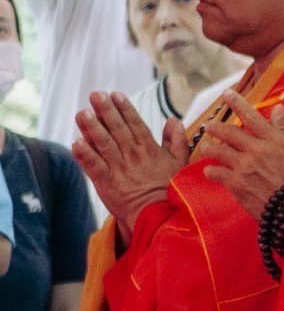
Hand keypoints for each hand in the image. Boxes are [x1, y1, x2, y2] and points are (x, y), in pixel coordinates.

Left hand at [72, 91, 189, 236]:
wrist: (158, 215)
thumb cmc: (170, 188)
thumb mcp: (180, 162)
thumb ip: (177, 140)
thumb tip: (173, 120)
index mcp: (150, 149)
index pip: (136, 124)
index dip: (125, 109)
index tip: (115, 95)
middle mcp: (133, 156)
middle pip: (117, 129)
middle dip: (106, 111)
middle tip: (95, 95)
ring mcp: (119, 169)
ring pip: (103, 144)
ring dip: (91, 128)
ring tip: (82, 113)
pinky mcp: (106, 183)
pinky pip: (94, 166)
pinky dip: (84, 155)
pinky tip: (76, 142)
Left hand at [200, 91, 283, 218]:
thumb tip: (278, 109)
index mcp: (272, 139)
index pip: (251, 116)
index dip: (237, 102)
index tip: (226, 93)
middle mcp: (255, 150)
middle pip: (228, 132)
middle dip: (215, 127)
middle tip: (209, 126)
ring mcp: (244, 167)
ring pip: (217, 151)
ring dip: (209, 148)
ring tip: (206, 148)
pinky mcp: (236, 183)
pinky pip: (215, 172)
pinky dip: (211, 170)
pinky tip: (210, 171)